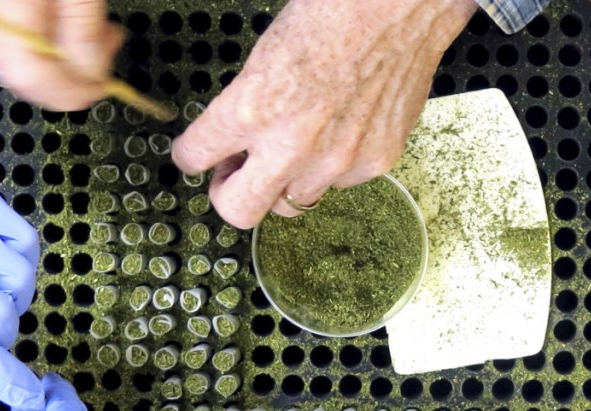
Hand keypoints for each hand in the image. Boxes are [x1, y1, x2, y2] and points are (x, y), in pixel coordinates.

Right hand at [0, 0, 120, 110]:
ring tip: (87, 26)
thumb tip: (92, 75)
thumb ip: (85, 31)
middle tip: (104, 46)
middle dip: (71, 71)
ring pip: (12, 63)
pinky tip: (55, 20)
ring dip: (56, 55)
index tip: (101, 86)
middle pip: (23, 76)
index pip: (32, 81)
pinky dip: (32, 39)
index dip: (72, 92)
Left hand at [172, 0, 476, 228]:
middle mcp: (292, 145)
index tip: (198, 155)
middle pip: (239, 211)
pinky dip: (334, 166)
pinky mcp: (374, 162)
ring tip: (297, 144)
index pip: (194, 158)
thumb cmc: (336, 13)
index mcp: (253, 108)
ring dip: (286, 179)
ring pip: (292, 203)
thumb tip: (233, 143)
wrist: (399, 6)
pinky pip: (339, 184)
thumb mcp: (266, 54)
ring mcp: (337, 160)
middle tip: (236, 173)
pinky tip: (342, 129)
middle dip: (230, 194)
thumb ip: (245, 107)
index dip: (192, 155)